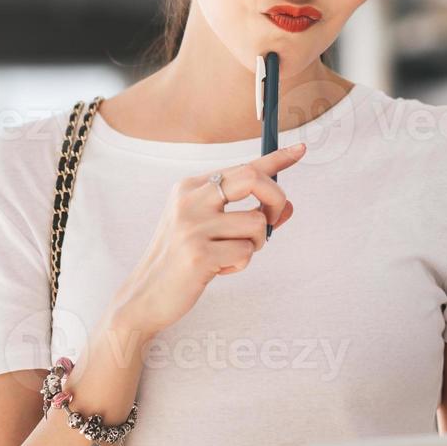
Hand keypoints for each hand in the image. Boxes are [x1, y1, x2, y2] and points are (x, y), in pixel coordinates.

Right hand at [109, 142, 306, 338]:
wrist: (146, 295)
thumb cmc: (181, 259)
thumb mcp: (208, 229)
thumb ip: (245, 215)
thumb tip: (287, 208)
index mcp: (190, 188)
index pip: (242, 166)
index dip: (275, 159)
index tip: (300, 150)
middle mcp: (190, 200)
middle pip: (253, 180)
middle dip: (276, 200)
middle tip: (273, 222)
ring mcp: (193, 226)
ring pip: (256, 224)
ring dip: (255, 245)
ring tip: (231, 255)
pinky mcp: (200, 255)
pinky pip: (246, 252)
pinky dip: (240, 264)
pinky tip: (217, 270)